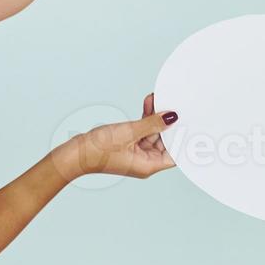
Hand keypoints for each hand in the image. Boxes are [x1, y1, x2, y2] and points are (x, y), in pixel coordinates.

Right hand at [53, 94, 178, 180]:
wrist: (71, 154)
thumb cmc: (97, 150)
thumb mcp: (130, 132)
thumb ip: (153, 124)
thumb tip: (172, 117)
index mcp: (149, 165)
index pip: (176, 153)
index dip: (185, 139)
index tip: (192, 123)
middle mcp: (145, 161)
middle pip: (165, 141)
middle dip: (169, 122)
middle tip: (175, 104)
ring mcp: (135, 153)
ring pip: (153, 132)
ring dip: (155, 117)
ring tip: (159, 99)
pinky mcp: (127, 144)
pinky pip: (141, 130)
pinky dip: (145, 118)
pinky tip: (149, 103)